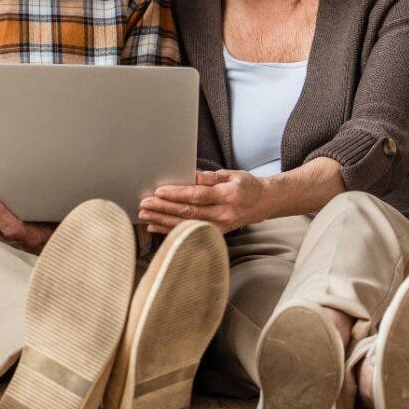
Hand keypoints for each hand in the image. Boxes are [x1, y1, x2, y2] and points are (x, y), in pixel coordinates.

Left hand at [139, 169, 267, 233]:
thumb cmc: (247, 186)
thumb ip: (210, 177)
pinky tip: (155, 227)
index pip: (197, 196)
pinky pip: (190, 232)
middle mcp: (224, 214)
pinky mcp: (216, 234)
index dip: (177, 194)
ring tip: (144, 216)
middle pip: (188, 212)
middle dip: (163, 208)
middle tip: (144, 205)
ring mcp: (220, 227)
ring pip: (186, 225)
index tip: (159, 191)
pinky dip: (170, 230)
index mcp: (228, 196)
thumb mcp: (232, 175)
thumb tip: (189, 174)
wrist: (264, 203)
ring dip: (162, 220)